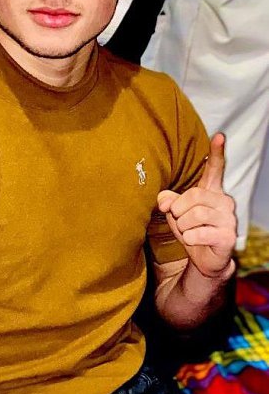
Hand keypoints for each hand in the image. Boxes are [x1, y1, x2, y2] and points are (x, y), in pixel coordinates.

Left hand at [158, 133, 236, 278]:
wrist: (203, 258)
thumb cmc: (190, 228)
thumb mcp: (175, 212)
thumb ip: (169, 201)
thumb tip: (164, 200)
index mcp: (211, 191)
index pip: (215, 168)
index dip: (217, 152)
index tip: (219, 136)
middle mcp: (224, 201)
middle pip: (195, 195)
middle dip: (179, 208)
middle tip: (177, 217)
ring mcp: (229, 219)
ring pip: (196, 214)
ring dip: (183, 224)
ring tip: (186, 230)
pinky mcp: (228, 236)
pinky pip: (200, 232)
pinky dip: (189, 237)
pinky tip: (192, 240)